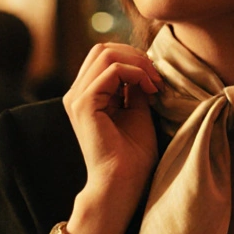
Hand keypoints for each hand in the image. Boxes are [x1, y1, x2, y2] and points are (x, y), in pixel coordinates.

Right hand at [62, 43, 162, 233]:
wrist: (122, 184)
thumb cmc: (132, 157)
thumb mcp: (137, 112)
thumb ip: (135, 87)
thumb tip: (143, 65)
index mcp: (86, 95)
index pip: (105, 56)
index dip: (133, 58)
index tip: (156, 79)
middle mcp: (76, 94)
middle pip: (102, 49)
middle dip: (135, 55)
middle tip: (156, 76)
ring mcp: (77, 98)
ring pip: (105, 54)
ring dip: (137, 63)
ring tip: (154, 83)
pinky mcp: (84, 104)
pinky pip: (111, 70)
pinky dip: (135, 73)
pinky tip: (149, 90)